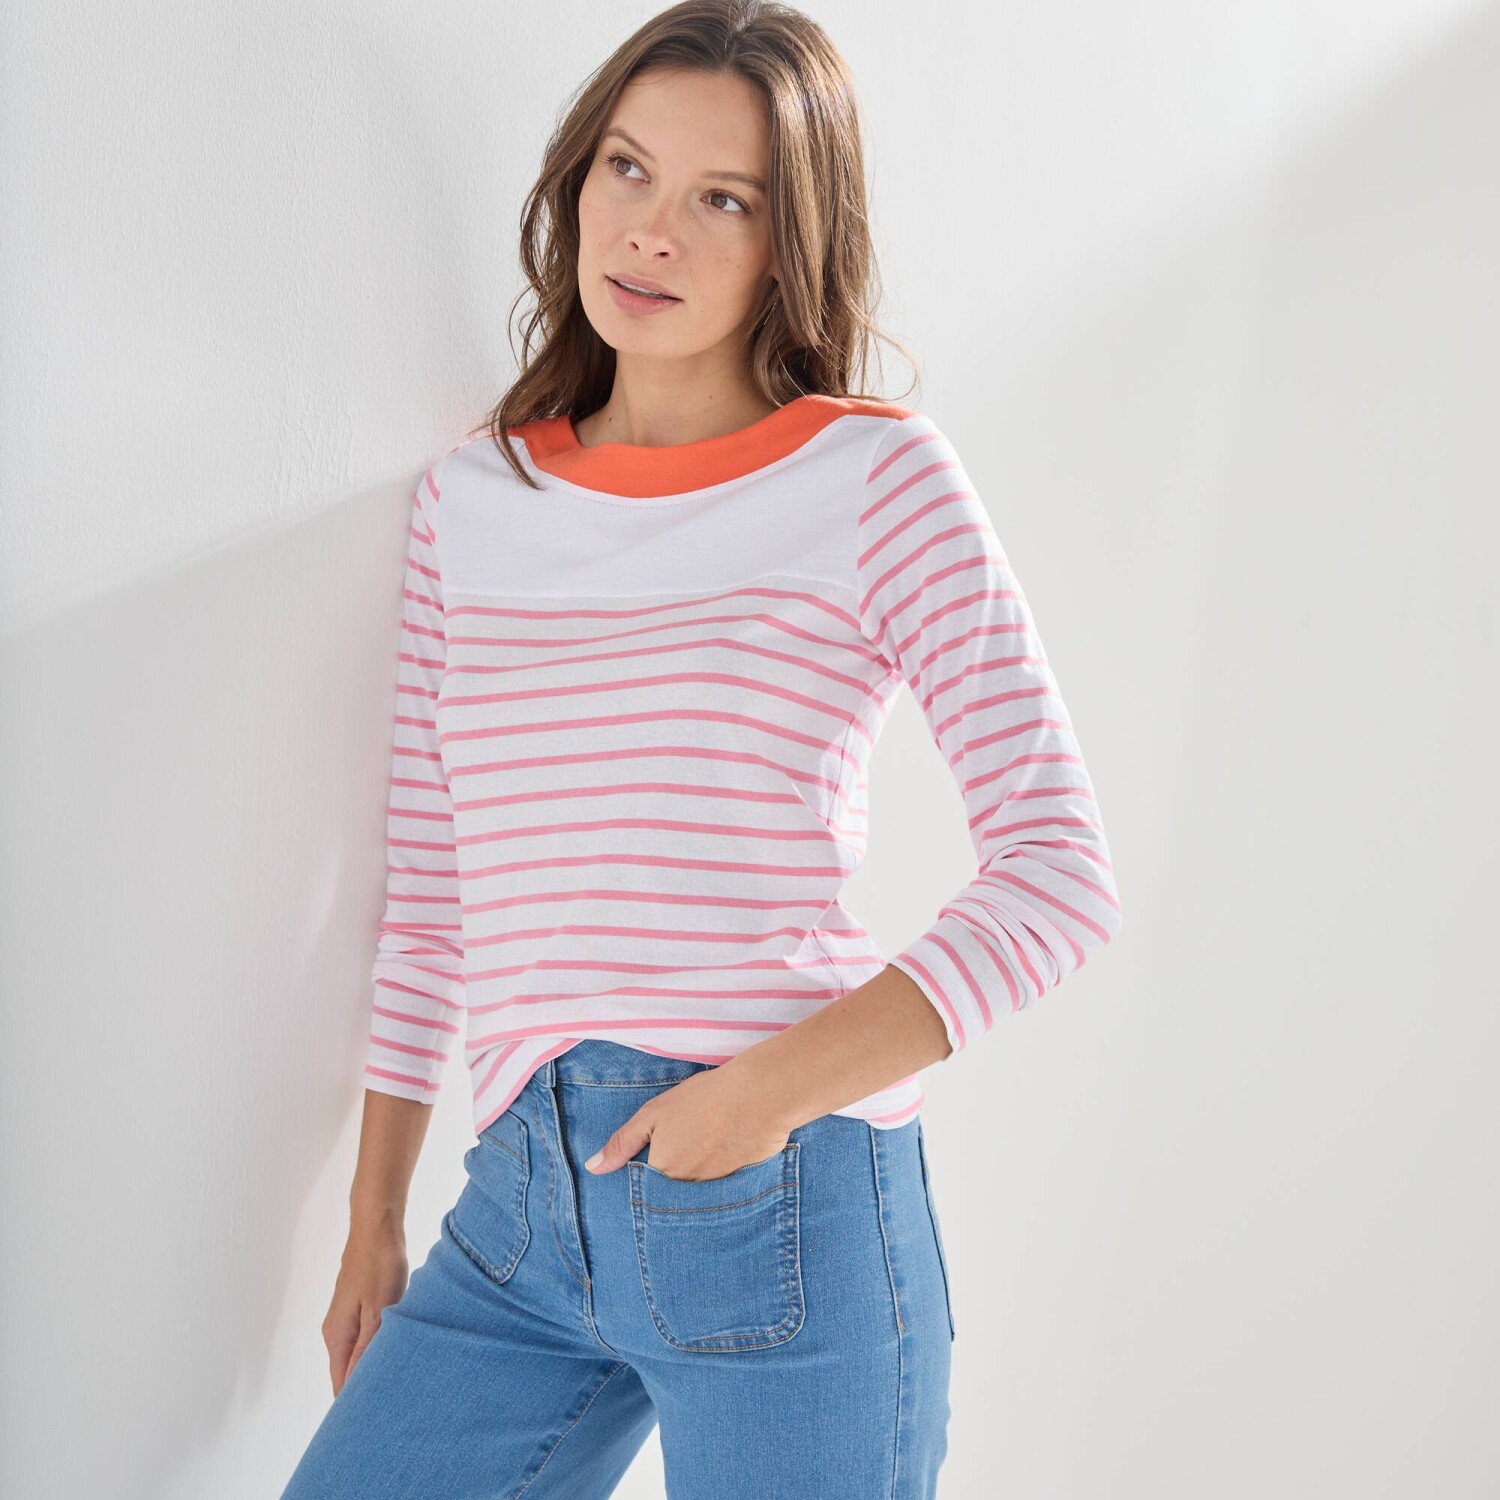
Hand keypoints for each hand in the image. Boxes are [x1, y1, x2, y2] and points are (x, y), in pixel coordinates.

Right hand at [323, 1224, 408, 1394]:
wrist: (376, 1227)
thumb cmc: (379, 1265)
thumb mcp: (377, 1310)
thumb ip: (366, 1350)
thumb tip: (355, 1386)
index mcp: (337, 1337)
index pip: (340, 1384)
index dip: (355, 1403)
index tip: (375, 1417)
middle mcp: (335, 1331)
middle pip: (347, 1372)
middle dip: (366, 1388)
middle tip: (393, 1401)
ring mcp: (345, 1319)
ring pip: (357, 1355)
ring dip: (373, 1367)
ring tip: (397, 1380)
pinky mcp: (358, 1307)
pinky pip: (365, 1338)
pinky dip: (377, 1348)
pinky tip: (395, 1349)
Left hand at [582, 1063, 791, 1181]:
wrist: (761, 1096)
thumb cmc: (705, 1099)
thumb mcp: (655, 1112)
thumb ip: (622, 1142)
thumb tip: (593, 1168)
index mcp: (661, 1173)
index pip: (643, 1191)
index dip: (647, 1176)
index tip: (657, 1157)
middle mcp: (685, 1191)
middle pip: (669, 1198)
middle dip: (670, 1185)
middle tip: (685, 1151)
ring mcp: (713, 1194)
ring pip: (693, 1197)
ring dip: (694, 1183)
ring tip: (705, 1151)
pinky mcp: (738, 1191)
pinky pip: (719, 1196)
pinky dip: (717, 1183)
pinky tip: (724, 1156)